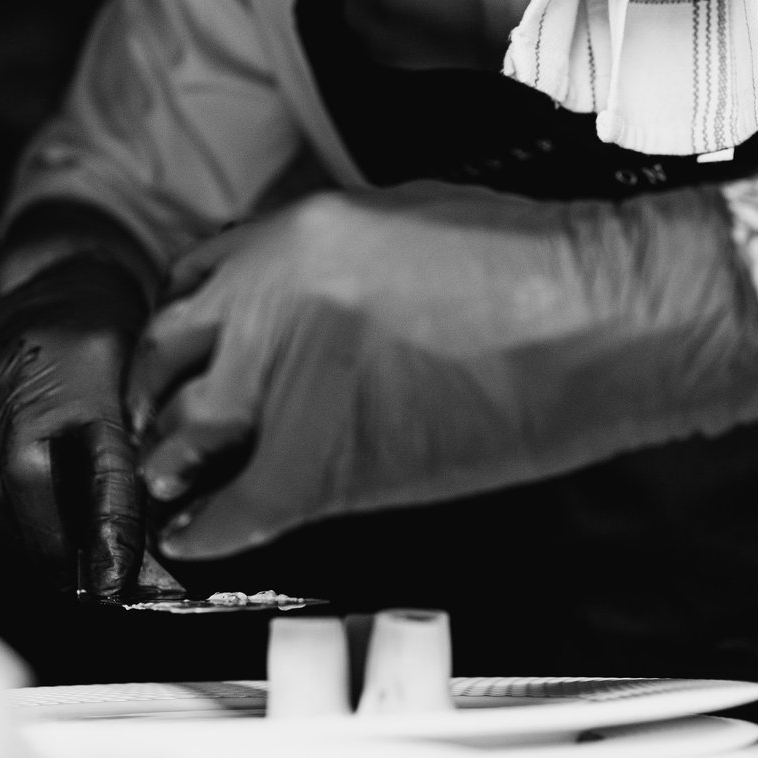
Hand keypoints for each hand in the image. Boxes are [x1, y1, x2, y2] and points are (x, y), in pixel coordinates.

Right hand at [0, 251, 154, 598]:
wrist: (56, 302)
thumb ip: (141, 478)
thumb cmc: (112, 362)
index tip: (112, 589)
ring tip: (48, 559)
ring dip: (18, 544)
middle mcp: (18, 399)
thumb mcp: (146, 409)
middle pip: (29, 509)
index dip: (109, 541)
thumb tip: (144, 568)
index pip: (102, 482)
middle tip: (80, 583)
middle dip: (56, 555)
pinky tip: (11, 524)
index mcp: (86, 389)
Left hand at [129, 182, 757, 559]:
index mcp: (286, 238)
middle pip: (163, 362)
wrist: (598, 321)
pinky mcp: (320, 466)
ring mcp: (284, 387)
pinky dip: (203, 532)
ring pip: (181, 438)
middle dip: (159, 398)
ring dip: (171, 465)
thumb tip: (298, 292)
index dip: (183, 332)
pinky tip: (193, 539)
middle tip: (164, 424)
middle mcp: (264, 307)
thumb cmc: (530, 265)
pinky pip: (229, 511)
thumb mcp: (402, 217)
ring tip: (171, 483)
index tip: (186, 356)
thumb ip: (325, 255)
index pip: (187, 290)